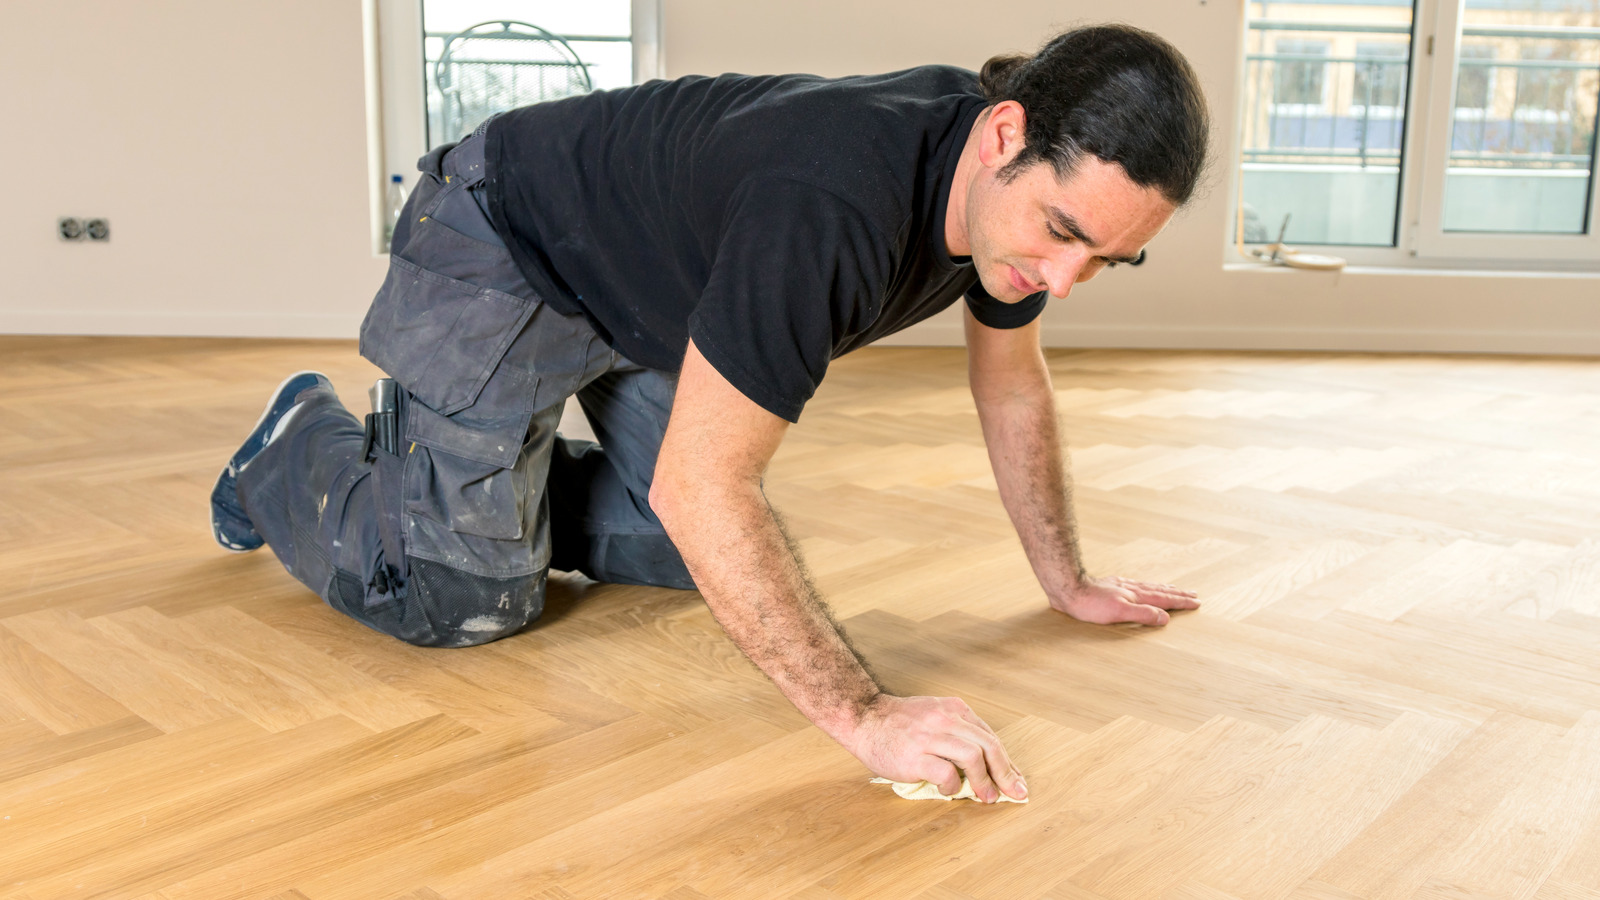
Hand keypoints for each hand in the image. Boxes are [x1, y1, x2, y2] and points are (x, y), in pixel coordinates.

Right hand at [842, 694, 1026, 802]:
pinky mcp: (916, 756)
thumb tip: (984, 765)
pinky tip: (949, 790)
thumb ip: (957, 733)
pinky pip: (946, 773)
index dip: (1006, 762)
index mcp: (954, 709)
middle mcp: (946, 719)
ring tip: (986, 797)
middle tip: (1014, 792)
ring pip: (973, 757)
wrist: (862, 718)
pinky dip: (953, 786)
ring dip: (985, 781)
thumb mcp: (933, 716)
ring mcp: (931, 736)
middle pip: (989, 746)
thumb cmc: (897, 723)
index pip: (990, 736)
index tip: (1015, 780)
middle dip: (1006, 773)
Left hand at [1049, 575, 1198, 625]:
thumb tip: (1165, 618)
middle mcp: (1131, 589)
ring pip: (1148, 586)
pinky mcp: (1110, 586)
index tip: (1196, 602)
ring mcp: (1121, 586)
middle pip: (1160, 590)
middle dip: (1178, 594)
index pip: (1164, 599)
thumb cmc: (1090, 605)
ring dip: (1164, 588)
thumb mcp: (1119, 613)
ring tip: (1174, 588)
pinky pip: (1135, 585)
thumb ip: (1143, 614)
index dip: (1181, 602)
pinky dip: (1145, 586)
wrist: (1068, 588)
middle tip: (1194, 594)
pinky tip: (1141, 586)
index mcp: (1136, 597)